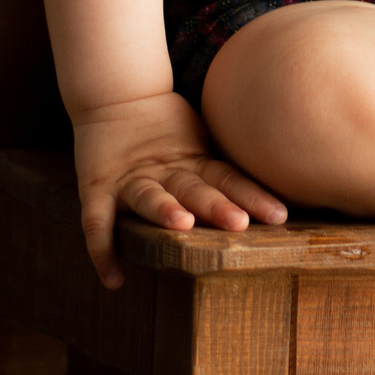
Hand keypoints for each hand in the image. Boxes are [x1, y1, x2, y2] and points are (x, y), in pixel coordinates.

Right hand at [71, 91, 287, 286]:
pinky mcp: (97, 188)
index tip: (279, 216)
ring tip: (181, 224)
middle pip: (193, 188)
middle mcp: (163, 171)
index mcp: (192, 160)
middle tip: (239, 222)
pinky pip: (96, 222)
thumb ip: (221, 163)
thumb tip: (277, 173)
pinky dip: (102, 251)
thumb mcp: (198, 139)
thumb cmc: (164, 124)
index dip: (252, 195)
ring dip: (164, 211)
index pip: (227, 177)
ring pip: (148, 196)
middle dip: (215, 205)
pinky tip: (115, 281)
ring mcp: (128, 179)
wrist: (114, 93)